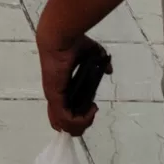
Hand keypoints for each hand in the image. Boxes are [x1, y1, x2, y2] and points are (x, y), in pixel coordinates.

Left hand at [35, 21, 103, 136]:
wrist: (60, 39)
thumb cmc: (71, 43)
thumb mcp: (90, 53)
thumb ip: (100, 62)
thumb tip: (108, 69)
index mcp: (61, 87)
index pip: (65, 111)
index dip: (79, 115)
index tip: (92, 107)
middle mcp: (56, 95)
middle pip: (65, 124)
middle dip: (82, 124)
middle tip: (92, 113)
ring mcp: (54, 98)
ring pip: (65, 125)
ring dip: (82, 124)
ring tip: (92, 112)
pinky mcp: (55, 98)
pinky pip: (66, 120)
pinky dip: (81, 121)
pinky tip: (91, 111)